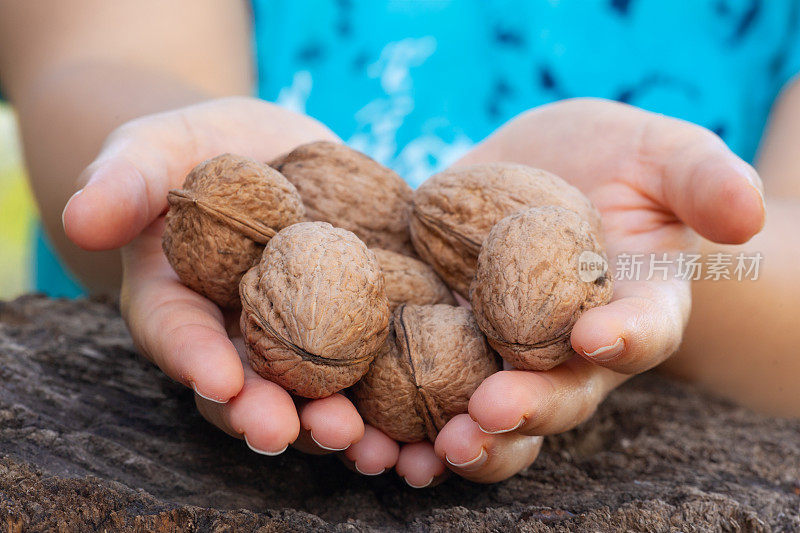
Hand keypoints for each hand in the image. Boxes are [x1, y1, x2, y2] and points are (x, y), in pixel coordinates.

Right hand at [61, 97, 401, 468]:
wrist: (268, 150)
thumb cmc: (198, 148)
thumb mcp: (155, 147)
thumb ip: (124, 179)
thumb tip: (79, 215)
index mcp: (180, 303)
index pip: (179, 336)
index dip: (196, 361)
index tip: (218, 381)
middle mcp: (237, 336)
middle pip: (248, 386)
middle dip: (267, 414)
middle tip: (288, 431)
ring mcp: (299, 336)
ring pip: (312, 393)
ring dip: (334, 425)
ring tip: (362, 442)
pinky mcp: (356, 322)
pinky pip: (373, 365)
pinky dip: (393, 396)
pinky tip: (417, 422)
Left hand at [415, 98, 764, 482]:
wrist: (530, 167)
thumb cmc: (611, 160)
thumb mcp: (658, 152)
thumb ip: (702, 178)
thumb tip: (746, 213)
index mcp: (630, 309)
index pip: (641, 333)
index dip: (626, 340)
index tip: (599, 337)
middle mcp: (566, 350)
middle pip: (556, 395)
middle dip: (525, 410)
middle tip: (489, 414)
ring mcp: (501, 351)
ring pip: (489, 417)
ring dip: (461, 441)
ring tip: (426, 452)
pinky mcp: (442, 339)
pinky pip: (422, 389)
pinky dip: (398, 418)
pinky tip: (370, 435)